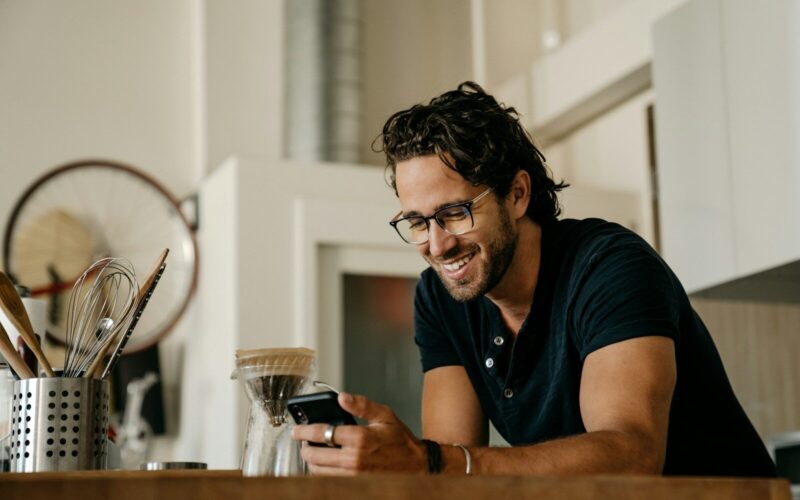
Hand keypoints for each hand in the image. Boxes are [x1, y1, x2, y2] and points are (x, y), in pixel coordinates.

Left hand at [291, 392, 427, 474]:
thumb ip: (362, 405)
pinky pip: (329, 481)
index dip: (305, 431)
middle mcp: (354, 459)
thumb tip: (342, 397)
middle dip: (305, 447)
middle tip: (303, 442)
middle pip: (315, 456)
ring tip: (313, 452)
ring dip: (311, 462)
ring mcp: (354, 476)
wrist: (416, 466)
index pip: (323, 433)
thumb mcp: (384, 415)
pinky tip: (325, 465)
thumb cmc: (400, 441)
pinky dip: (322, 473)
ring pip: (319, 471)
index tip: (296, 430)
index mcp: (360, 439)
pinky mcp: (355, 485)